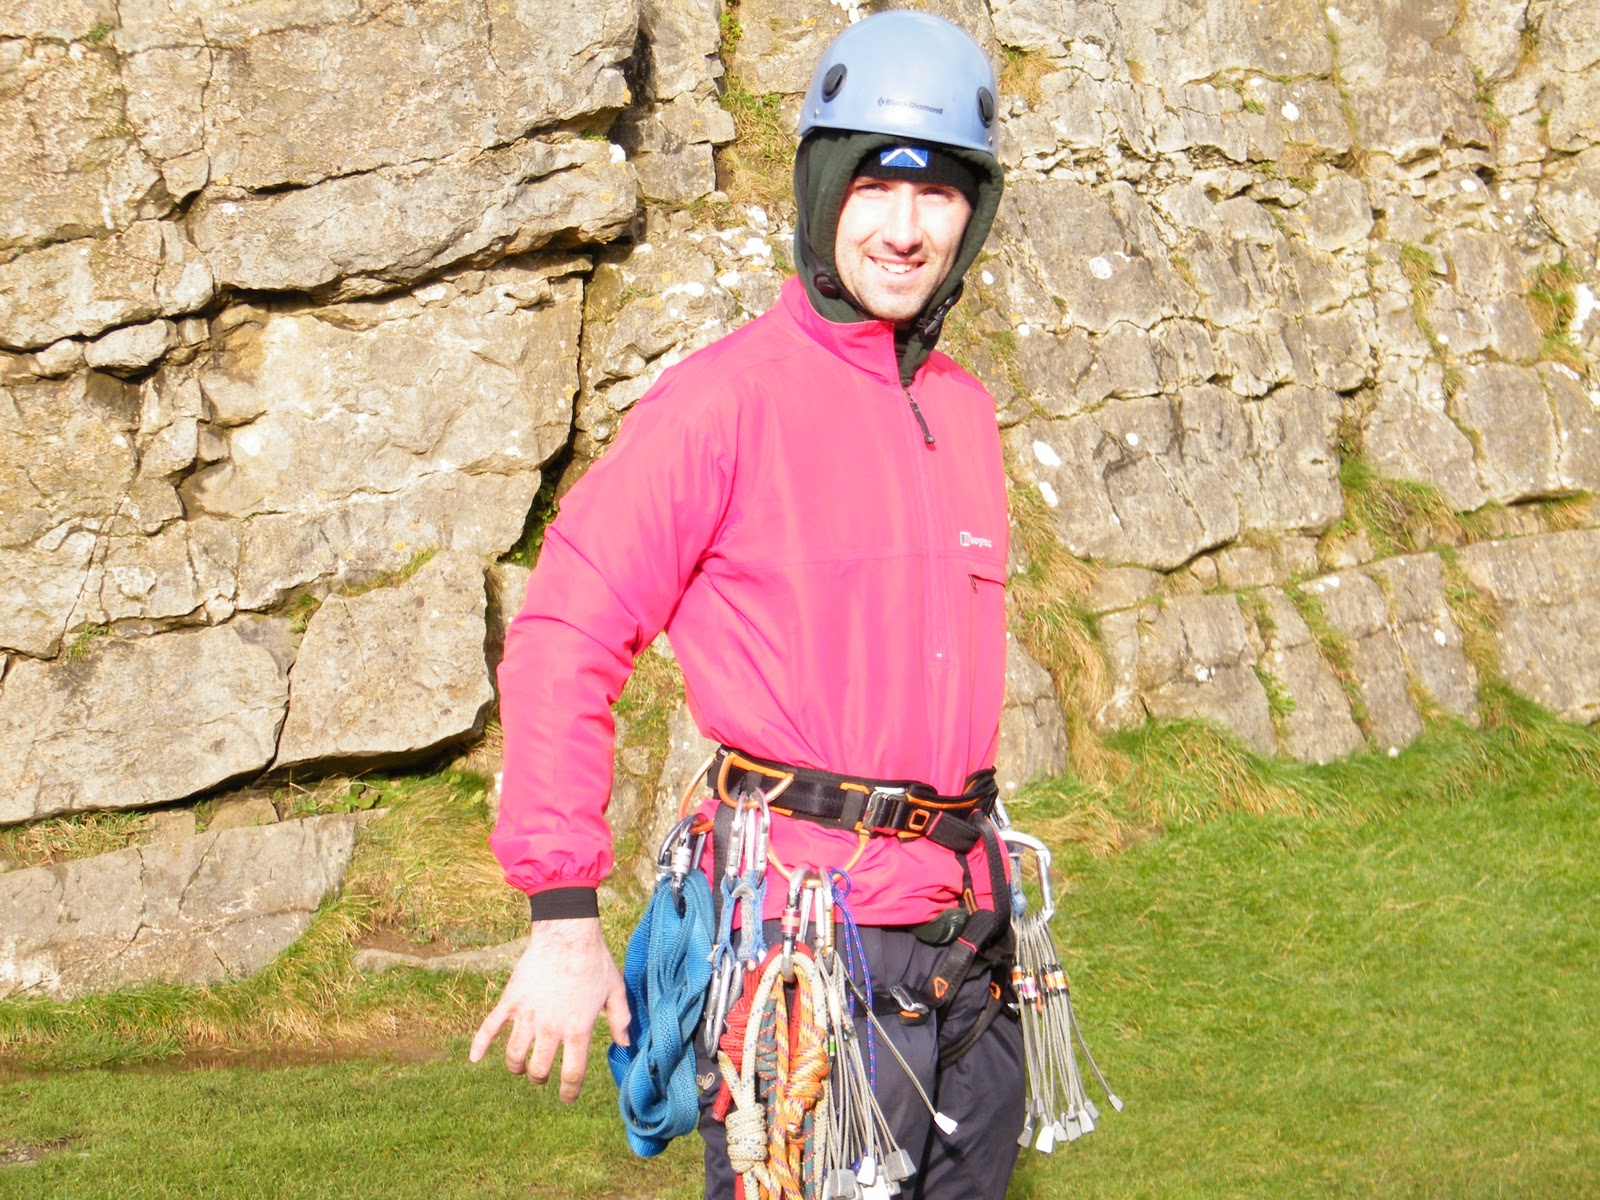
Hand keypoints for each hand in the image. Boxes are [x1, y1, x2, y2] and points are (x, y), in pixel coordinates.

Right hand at [469, 916, 630, 1101]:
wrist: (567, 933)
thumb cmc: (594, 961)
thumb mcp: (615, 990)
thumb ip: (621, 1020)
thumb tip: (624, 1044)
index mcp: (578, 1030)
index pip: (572, 1074)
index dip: (569, 1091)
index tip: (566, 1098)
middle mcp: (551, 1028)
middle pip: (539, 1070)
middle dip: (540, 1078)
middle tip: (542, 1076)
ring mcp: (528, 1015)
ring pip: (514, 1056)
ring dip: (516, 1067)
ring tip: (520, 1067)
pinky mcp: (511, 1001)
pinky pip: (489, 1028)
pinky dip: (479, 1045)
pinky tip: (474, 1058)